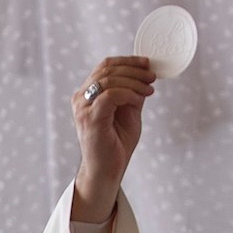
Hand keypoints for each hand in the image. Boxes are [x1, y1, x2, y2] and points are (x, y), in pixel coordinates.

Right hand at [71, 56, 155, 223]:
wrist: (107, 171)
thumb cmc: (115, 145)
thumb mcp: (129, 112)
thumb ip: (132, 93)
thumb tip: (145, 75)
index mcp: (88, 95)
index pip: (105, 66)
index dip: (128, 61)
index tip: (147, 64)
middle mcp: (81, 99)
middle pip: (107, 69)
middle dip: (134, 69)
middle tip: (151, 76)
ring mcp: (83, 108)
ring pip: (108, 79)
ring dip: (134, 81)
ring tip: (148, 89)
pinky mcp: (90, 118)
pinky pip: (110, 95)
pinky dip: (128, 93)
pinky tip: (138, 100)